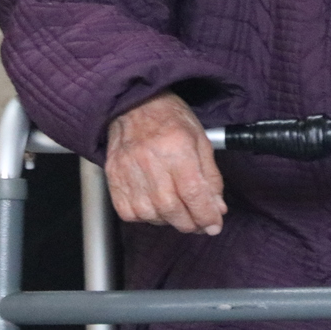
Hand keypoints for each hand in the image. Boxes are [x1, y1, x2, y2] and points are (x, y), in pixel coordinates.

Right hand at [105, 91, 225, 234]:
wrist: (134, 104)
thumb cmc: (170, 118)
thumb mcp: (200, 139)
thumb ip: (210, 176)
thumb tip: (217, 207)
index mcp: (177, 147)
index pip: (193, 193)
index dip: (206, 215)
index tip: (214, 225)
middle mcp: (151, 161)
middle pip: (172, 209)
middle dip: (190, 223)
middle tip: (200, 223)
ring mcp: (128, 172)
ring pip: (152, 215)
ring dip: (170, 221)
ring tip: (180, 212)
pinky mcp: (113, 179)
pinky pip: (131, 213)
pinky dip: (147, 217)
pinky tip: (157, 206)